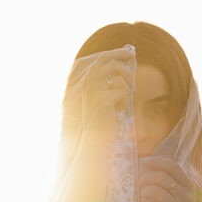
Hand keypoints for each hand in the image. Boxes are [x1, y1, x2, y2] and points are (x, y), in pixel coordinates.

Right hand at [77, 47, 135, 162]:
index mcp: (70, 87)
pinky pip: (121, 90)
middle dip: (118, 54)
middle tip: (132, 53)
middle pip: (100, 61)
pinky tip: (122, 107)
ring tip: (128, 88)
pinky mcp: (101, 101)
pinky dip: (125, 96)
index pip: (84, 62)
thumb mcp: (89, 105)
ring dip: (124, 78)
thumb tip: (112, 68)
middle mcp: (76, 86)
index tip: (117, 51)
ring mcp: (87, 93)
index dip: (102, 54)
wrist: (87, 150)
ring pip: (113, 72)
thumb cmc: (89, 130)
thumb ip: (95, 87)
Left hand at [139, 156, 201, 201]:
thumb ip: (170, 184)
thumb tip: (147, 167)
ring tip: (142, 197)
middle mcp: (186, 195)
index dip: (156, 161)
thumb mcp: (181, 198)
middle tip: (139, 183)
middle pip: (161, 177)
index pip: (173, 166)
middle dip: (145, 178)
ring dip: (143, 192)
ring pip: (154, 190)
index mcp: (189, 187)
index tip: (144, 162)